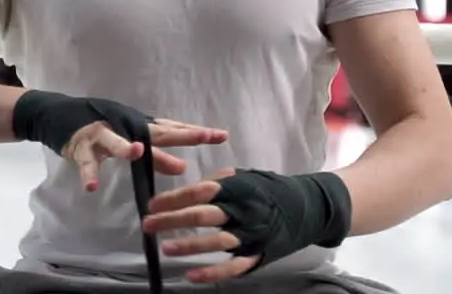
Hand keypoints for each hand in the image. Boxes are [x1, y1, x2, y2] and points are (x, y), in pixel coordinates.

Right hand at [8, 90, 228, 192]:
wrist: (61, 116)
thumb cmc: (104, 130)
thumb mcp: (133, 142)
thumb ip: (158, 157)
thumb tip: (184, 169)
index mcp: (140, 126)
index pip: (173, 129)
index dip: (196, 133)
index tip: (222, 135)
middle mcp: (125, 127)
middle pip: (156, 131)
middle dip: (180, 135)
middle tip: (203, 137)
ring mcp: (102, 134)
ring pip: (115, 141)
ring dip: (126, 147)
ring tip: (139, 152)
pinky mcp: (81, 147)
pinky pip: (86, 163)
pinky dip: (89, 175)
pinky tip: (92, 188)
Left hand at [143, 168, 257, 282]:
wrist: (302, 209)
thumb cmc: (265, 191)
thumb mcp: (243, 177)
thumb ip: (216, 182)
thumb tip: (186, 192)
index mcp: (237, 189)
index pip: (200, 192)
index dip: (174, 198)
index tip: (152, 204)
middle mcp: (242, 212)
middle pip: (204, 216)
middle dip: (173, 220)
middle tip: (149, 224)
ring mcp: (249, 235)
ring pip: (217, 242)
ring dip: (189, 246)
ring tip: (165, 248)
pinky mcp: (255, 255)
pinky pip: (232, 267)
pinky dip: (211, 273)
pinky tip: (191, 275)